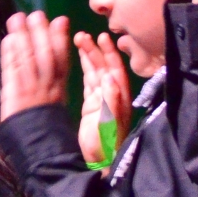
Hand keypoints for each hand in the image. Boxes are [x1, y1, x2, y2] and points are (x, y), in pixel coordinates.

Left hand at [0, 11, 70, 120]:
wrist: (39, 147)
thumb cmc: (46, 122)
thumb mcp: (57, 98)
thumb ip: (58, 73)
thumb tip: (59, 54)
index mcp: (59, 88)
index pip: (62, 60)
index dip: (61, 39)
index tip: (60, 20)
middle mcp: (46, 87)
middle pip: (44, 57)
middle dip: (40, 34)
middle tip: (36, 14)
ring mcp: (30, 91)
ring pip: (27, 62)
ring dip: (22, 39)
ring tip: (16, 19)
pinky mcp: (14, 97)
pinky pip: (12, 74)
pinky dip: (10, 57)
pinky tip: (7, 41)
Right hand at [75, 31, 131, 162]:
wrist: (99, 161)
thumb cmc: (105, 144)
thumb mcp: (108, 122)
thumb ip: (110, 100)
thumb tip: (109, 76)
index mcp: (119, 97)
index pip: (115, 69)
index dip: (109, 53)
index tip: (102, 37)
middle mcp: (113, 94)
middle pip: (104, 66)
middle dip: (96, 50)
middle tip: (83, 35)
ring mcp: (102, 98)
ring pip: (96, 71)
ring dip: (88, 56)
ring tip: (78, 39)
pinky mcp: (92, 104)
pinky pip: (89, 80)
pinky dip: (85, 67)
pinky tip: (79, 56)